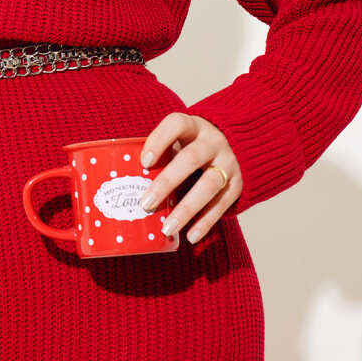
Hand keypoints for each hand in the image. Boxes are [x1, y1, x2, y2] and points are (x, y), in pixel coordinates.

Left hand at [138, 112, 242, 243]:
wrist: (236, 146)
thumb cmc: (191, 147)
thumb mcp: (179, 141)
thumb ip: (160, 156)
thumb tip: (123, 186)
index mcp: (193, 126)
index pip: (177, 124)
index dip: (159, 140)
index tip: (143, 162)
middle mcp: (213, 141)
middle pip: (191, 159)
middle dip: (167, 182)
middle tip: (146, 203)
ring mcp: (228, 162)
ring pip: (209, 184)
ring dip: (186, 209)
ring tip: (167, 228)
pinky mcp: (237, 184)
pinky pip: (222, 204)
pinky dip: (205, 222)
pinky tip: (190, 236)